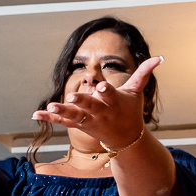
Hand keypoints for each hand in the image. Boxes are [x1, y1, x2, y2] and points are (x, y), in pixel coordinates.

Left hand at [32, 56, 161, 147]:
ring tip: (50, 106)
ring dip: (61, 112)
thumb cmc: (130, 110)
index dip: (105, 90)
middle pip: (89, 106)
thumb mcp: (136, 91)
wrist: (126, 138)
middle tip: (70, 98)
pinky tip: (36, 114)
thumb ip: (144, 73)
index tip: (100, 86)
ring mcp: (89, 120)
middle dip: (80, 102)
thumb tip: (159, 57)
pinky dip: (50, 118)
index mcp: (114, 102)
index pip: (110, 94)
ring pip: (74, 116)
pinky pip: (63, 122)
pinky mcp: (80, 124)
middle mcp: (100, 112)